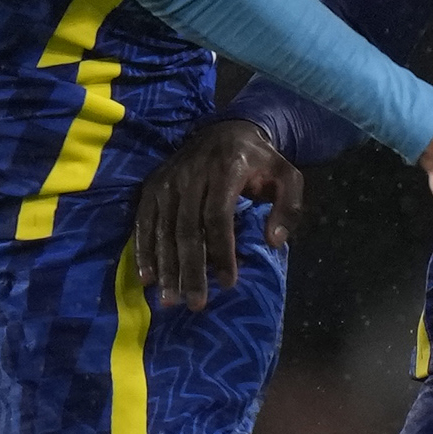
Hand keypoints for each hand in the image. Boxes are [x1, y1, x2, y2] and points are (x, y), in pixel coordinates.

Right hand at [134, 120, 303, 310]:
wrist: (225, 129)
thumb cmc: (259, 160)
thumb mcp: (287, 175)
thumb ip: (288, 206)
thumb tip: (273, 241)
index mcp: (225, 168)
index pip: (217, 215)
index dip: (222, 251)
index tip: (229, 283)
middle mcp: (191, 174)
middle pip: (187, 228)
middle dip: (191, 270)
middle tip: (196, 304)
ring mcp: (168, 180)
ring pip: (164, 229)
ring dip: (166, 268)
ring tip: (170, 300)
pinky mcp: (152, 186)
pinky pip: (144, 222)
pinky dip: (143, 251)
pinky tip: (148, 278)